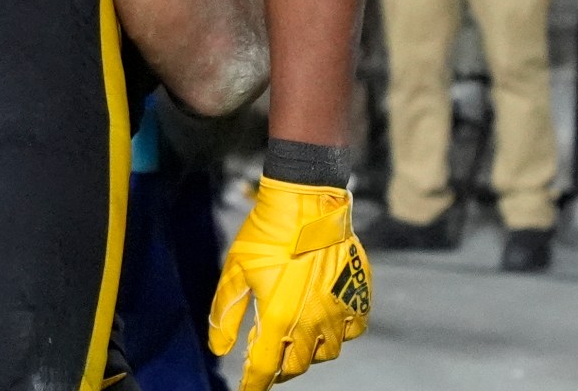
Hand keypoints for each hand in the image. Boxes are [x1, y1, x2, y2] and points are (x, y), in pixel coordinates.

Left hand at [208, 179, 371, 390]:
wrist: (307, 204)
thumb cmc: (265, 235)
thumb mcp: (235, 271)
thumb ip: (226, 313)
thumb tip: (219, 348)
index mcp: (279, 319)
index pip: (264, 367)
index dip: (254, 384)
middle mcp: (312, 323)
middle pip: (296, 365)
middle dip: (280, 369)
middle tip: (269, 362)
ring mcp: (338, 311)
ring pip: (326, 352)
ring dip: (308, 353)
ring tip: (295, 341)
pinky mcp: (358, 296)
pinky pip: (352, 330)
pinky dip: (338, 335)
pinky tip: (325, 324)